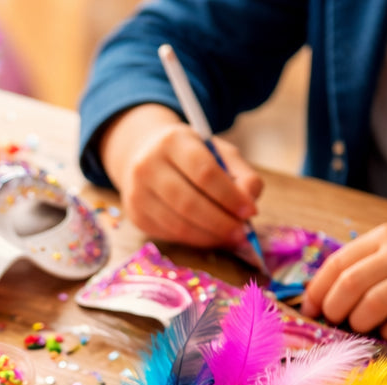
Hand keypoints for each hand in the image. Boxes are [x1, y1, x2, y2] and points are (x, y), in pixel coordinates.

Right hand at [98, 104, 262, 247]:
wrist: (143, 157)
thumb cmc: (189, 155)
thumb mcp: (217, 153)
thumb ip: (241, 175)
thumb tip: (250, 206)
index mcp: (172, 141)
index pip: (204, 173)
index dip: (230, 196)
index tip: (250, 212)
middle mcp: (148, 166)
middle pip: (189, 203)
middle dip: (220, 222)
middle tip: (241, 234)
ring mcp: (137, 194)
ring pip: (177, 224)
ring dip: (208, 236)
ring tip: (229, 238)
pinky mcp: (136, 216)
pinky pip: (169, 234)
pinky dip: (193, 240)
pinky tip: (208, 237)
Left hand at [301, 220, 386, 340]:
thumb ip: (364, 262)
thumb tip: (319, 296)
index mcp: (385, 237)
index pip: (337, 264)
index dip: (316, 292)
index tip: (308, 310)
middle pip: (348, 287)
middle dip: (334, 311)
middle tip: (336, 321)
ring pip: (371, 307)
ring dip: (359, 324)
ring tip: (363, 326)